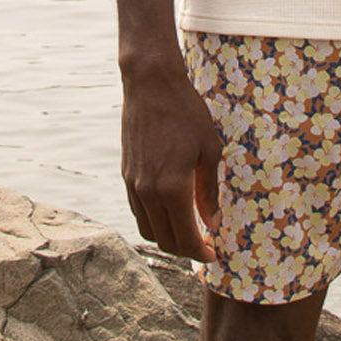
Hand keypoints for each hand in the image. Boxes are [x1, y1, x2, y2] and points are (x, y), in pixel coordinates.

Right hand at [120, 67, 222, 260]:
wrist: (151, 85)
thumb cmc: (187, 113)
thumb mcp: (209, 149)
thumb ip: (208, 190)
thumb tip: (212, 223)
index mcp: (172, 188)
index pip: (185, 238)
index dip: (201, 253)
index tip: (214, 255)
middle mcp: (148, 192)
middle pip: (164, 240)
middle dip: (186, 250)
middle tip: (204, 247)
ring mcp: (133, 185)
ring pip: (148, 229)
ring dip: (167, 238)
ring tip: (188, 232)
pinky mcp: (126, 175)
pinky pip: (138, 211)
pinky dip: (154, 220)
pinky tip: (169, 212)